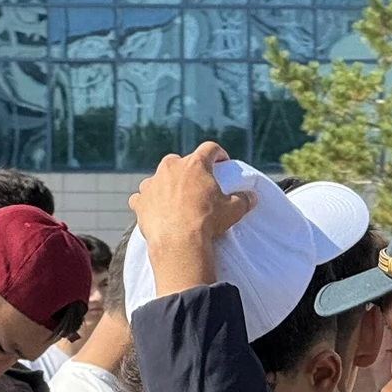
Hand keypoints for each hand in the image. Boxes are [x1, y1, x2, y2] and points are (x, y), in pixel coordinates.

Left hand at [128, 142, 254, 276]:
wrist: (179, 243)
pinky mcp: (139, 202)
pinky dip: (146, 203)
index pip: (209, 149)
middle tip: (195, 186)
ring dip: (164, 186)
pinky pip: (141, 198)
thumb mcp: (233, 210)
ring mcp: (152, 184)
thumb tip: (252, 197)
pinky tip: (152, 211)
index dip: (217, 154)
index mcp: (195, 164)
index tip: (221, 162)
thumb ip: (243, 200)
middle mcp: (171, 168)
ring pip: (157, 179)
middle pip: (179, 162)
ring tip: (172, 201)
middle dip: (187, 171)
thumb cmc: (208, 222)